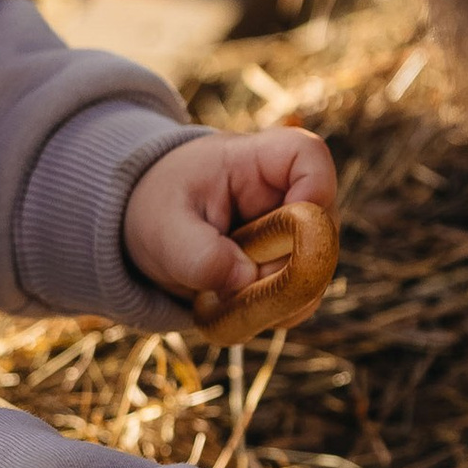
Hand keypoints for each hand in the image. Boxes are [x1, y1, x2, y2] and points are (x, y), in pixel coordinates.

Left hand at [122, 122, 336, 304]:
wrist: (146, 229)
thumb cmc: (158, 209)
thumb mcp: (163, 229)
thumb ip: (200, 255)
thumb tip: (247, 279)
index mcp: (257, 161)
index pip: (310, 157)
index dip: (314, 192)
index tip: (285, 229)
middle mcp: (288, 195)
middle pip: (321, 229)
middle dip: (283, 266)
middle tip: (233, 281)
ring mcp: (294, 235)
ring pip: (313, 273)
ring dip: (273, 296)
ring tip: (221, 295)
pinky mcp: (289, 270)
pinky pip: (298, 299)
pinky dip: (268, 311)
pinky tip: (231, 306)